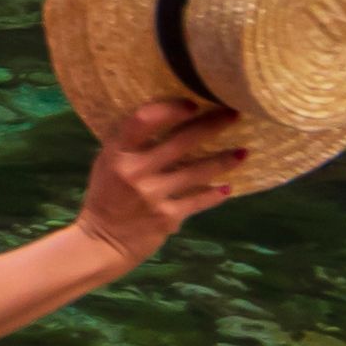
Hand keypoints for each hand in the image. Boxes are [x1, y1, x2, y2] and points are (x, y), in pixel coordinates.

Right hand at [68, 96, 254, 270]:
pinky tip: (228, 187)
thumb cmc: (106, 196)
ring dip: (223, 160)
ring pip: (196, 172)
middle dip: (211, 125)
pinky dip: (214, 194)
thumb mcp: (107, 163)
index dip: (170, 109)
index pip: (143, 120)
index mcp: (117, 153)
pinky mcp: (166, 218)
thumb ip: (130, 143)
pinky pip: (197, 202)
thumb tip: (167, 117)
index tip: (193, 103)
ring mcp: (152, 196)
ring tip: (244, 152)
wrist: (101, 243)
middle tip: (233, 114)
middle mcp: (135, 172)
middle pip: (180, 142)